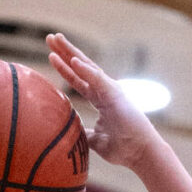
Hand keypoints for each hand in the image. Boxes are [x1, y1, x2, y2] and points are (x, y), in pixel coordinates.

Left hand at [46, 33, 153, 169]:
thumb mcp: (96, 140)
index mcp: (100, 99)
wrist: (141, 154)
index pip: (78, 80)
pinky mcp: (116, 95)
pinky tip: (72, 60)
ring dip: (70, 53)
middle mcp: (105, 90)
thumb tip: (69, 134)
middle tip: (50, 37)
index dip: (64, 68)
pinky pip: (97, 79)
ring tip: (56, 39)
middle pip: (80, 67)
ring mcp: (110, 90)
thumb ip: (84, 133)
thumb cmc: (123, 148)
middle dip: (64, 52)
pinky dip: (84, 70)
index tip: (50, 56)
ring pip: (87, 67)